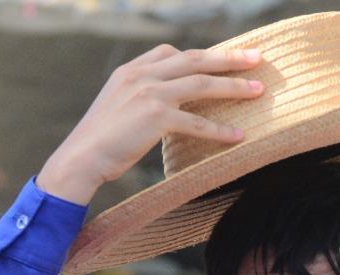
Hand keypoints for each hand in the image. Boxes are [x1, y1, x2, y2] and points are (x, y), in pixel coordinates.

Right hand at [37, 45, 264, 204]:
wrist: (80, 158)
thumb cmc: (97, 142)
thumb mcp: (114, 107)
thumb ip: (136, 97)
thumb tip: (156, 107)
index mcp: (130, 70)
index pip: (170, 52)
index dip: (199, 55)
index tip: (222, 57)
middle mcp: (142, 75)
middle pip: (195, 59)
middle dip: (229, 57)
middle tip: (257, 58)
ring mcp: (150, 93)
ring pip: (202, 84)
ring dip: (234, 86)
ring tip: (259, 90)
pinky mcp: (156, 117)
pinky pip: (197, 122)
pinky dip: (220, 130)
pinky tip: (238, 136)